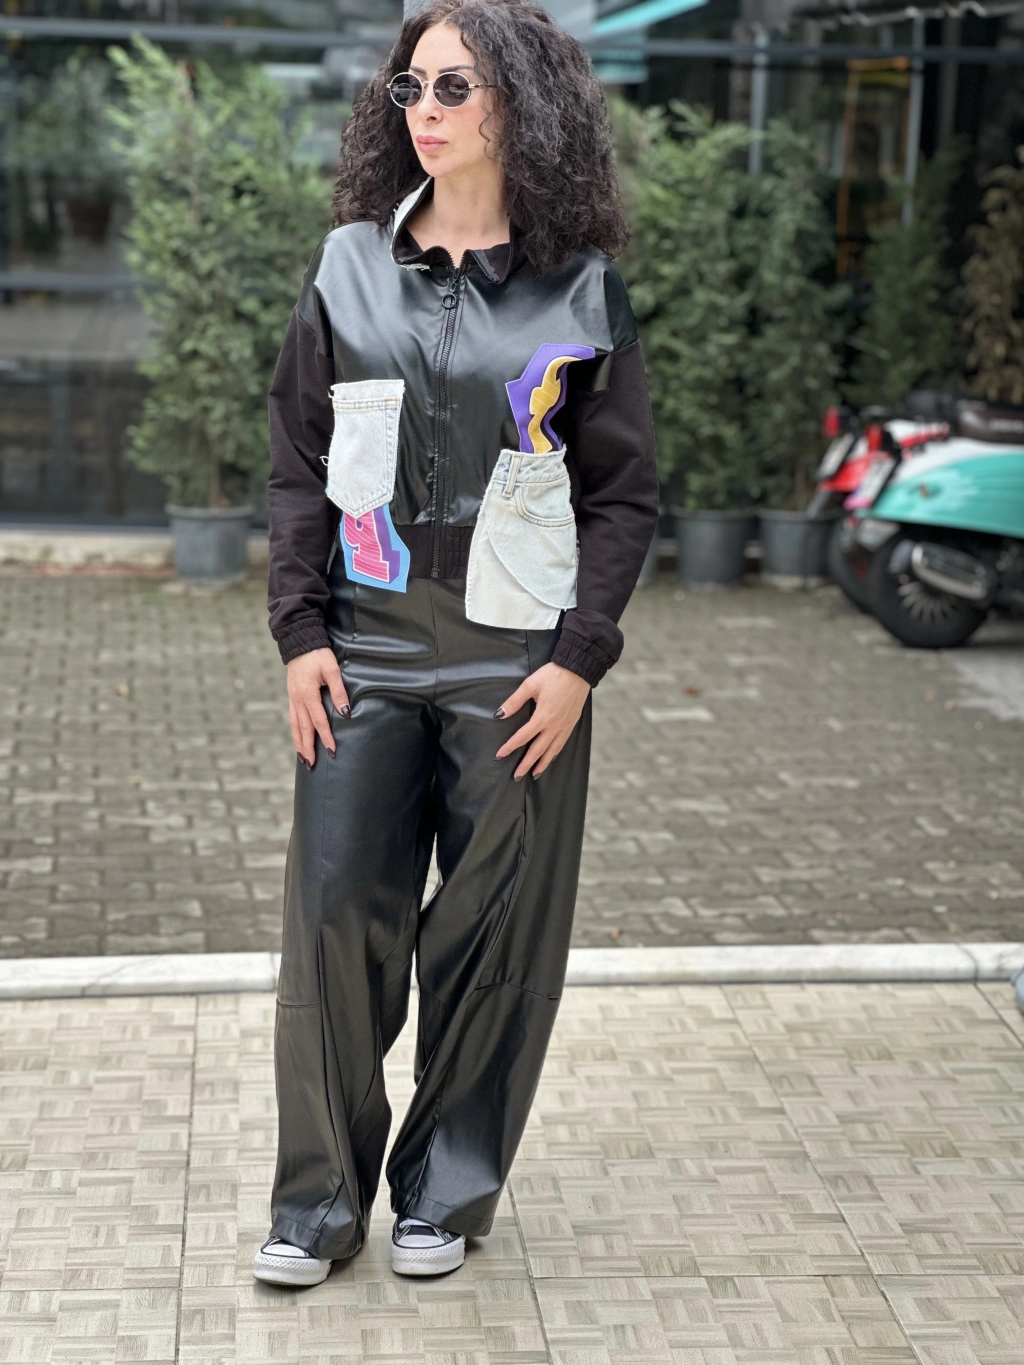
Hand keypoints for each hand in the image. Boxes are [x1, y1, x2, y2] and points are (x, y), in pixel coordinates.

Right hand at [286, 648, 348, 766]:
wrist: (300, 643)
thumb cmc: (318, 655)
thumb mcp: (332, 670)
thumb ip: (339, 692)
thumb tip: (345, 713)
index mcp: (308, 693)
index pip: (319, 721)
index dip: (325, 737)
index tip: (331, 750)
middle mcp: (297, 699)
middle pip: (303, 728)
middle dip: (308, 747)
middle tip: (311, 765)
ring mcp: (292, 698)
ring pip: (295, 725)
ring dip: (299, 743)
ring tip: (303, 758)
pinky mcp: (292, 696)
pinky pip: (293, 718)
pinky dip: (295, 732)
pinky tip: (298, 739)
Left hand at [494, 662, 590, 779]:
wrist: (579, 670)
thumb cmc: (553, 675)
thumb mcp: (530, 685)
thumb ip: (514, 701)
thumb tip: (499, 715)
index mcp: (542, 717)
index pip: (522, 737)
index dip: (509, 747)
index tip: (499, 756)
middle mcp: (554, 725)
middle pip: (538, 750)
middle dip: (526, 764)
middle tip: (516, 776)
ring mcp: (565, 726)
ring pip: (552, 751)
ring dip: (542, 764)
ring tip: (534, 774)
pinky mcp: (572, 723)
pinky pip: (562, 743)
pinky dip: (554, 753)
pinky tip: (550, 757)